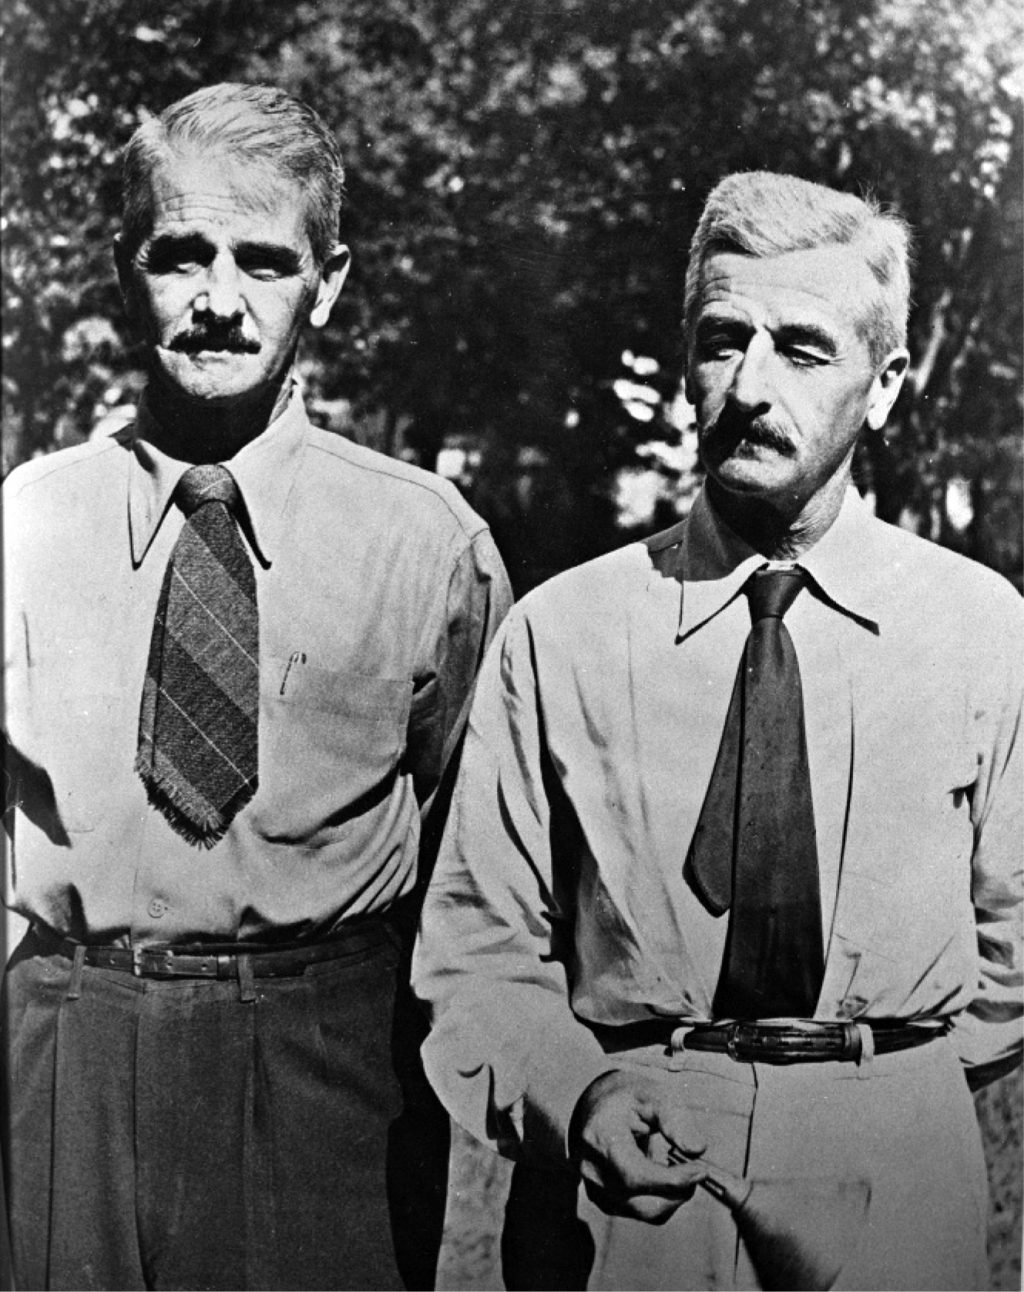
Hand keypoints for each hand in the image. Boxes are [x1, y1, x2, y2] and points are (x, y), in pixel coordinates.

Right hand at [568, 1069, 707, 1222]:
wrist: (598, 1106)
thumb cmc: (628, 1099)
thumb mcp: (653, 1095)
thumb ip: (675, 1120)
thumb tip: (697, 1149)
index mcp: (599, 1137)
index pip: (636, 1175)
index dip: (672, 1180)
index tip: (700, 1170)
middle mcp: (591, 1169)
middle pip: (642, 1201)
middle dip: (678, 1190)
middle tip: (698, 1169)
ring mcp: (595, 1188)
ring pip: (646, 1212)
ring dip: (672, 1196)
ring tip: (681, 1168)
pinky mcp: (604, 1200)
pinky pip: (641, 1211)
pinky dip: (661, 1198)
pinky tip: (665, 1174)